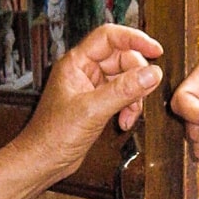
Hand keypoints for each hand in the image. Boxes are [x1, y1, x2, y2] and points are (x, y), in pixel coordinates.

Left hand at [20, 25, 162, 183]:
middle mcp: (84, 71)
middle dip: (136, 76)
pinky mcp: (97, 104)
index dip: (134, 39)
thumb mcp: (93, 110)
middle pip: (122, 59)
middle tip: (144, 92)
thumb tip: (151, 73)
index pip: (109, 37)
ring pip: (125, 79)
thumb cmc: (53, 135)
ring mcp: (91, 87)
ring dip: (134, 96)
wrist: (43, 161)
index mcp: (76, 63)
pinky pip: (121, 96)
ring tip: (130, 114)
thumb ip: (124, 90)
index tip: (156, 50)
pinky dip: (128, 107)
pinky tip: (125, 121)